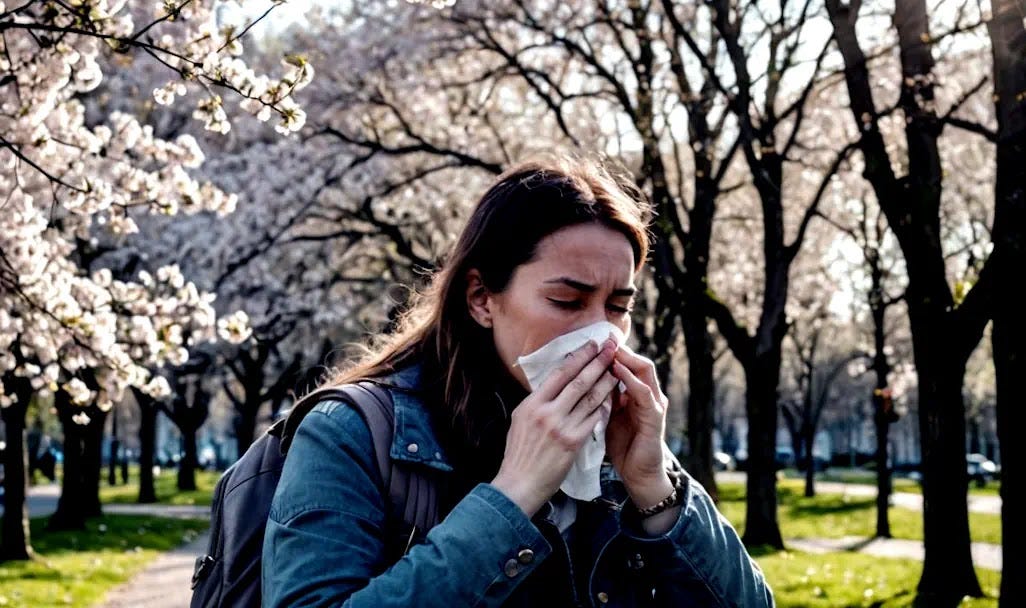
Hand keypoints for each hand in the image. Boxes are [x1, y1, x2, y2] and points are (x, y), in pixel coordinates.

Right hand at [491, 337, 620, 516]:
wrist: (519, 484)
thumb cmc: (518, 454)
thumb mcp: (519, 421)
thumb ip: (536, 403)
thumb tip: (550, 386)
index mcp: (531, 404)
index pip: (559, 374)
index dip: (578, 357)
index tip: (591, 345)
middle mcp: (546, 412)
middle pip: (577, 381)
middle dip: (596, 362)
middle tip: (610, 348)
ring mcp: (560, 427)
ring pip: (589, 398)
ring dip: (605, 382)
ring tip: (616, 370)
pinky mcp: (573, 442)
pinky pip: (593, 419)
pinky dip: (604, 407)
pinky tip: (613, 398)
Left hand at [606, 344, 673, 507]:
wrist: (638, 474)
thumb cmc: (622, 445)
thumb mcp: (607, 415)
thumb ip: (600, 397)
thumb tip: (581, 378)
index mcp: (635, 393)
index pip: (626, 364)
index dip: (611, 353)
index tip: (594, 341)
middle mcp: (648, 394)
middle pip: (637, 361)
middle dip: (620, 350)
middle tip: (603, 338)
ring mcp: (654, 403)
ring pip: (644, 370)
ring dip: (627, 359)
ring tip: (610, 349)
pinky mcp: (656, 416)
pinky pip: (644, 393)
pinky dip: (631, 380)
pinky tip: (617, 372)